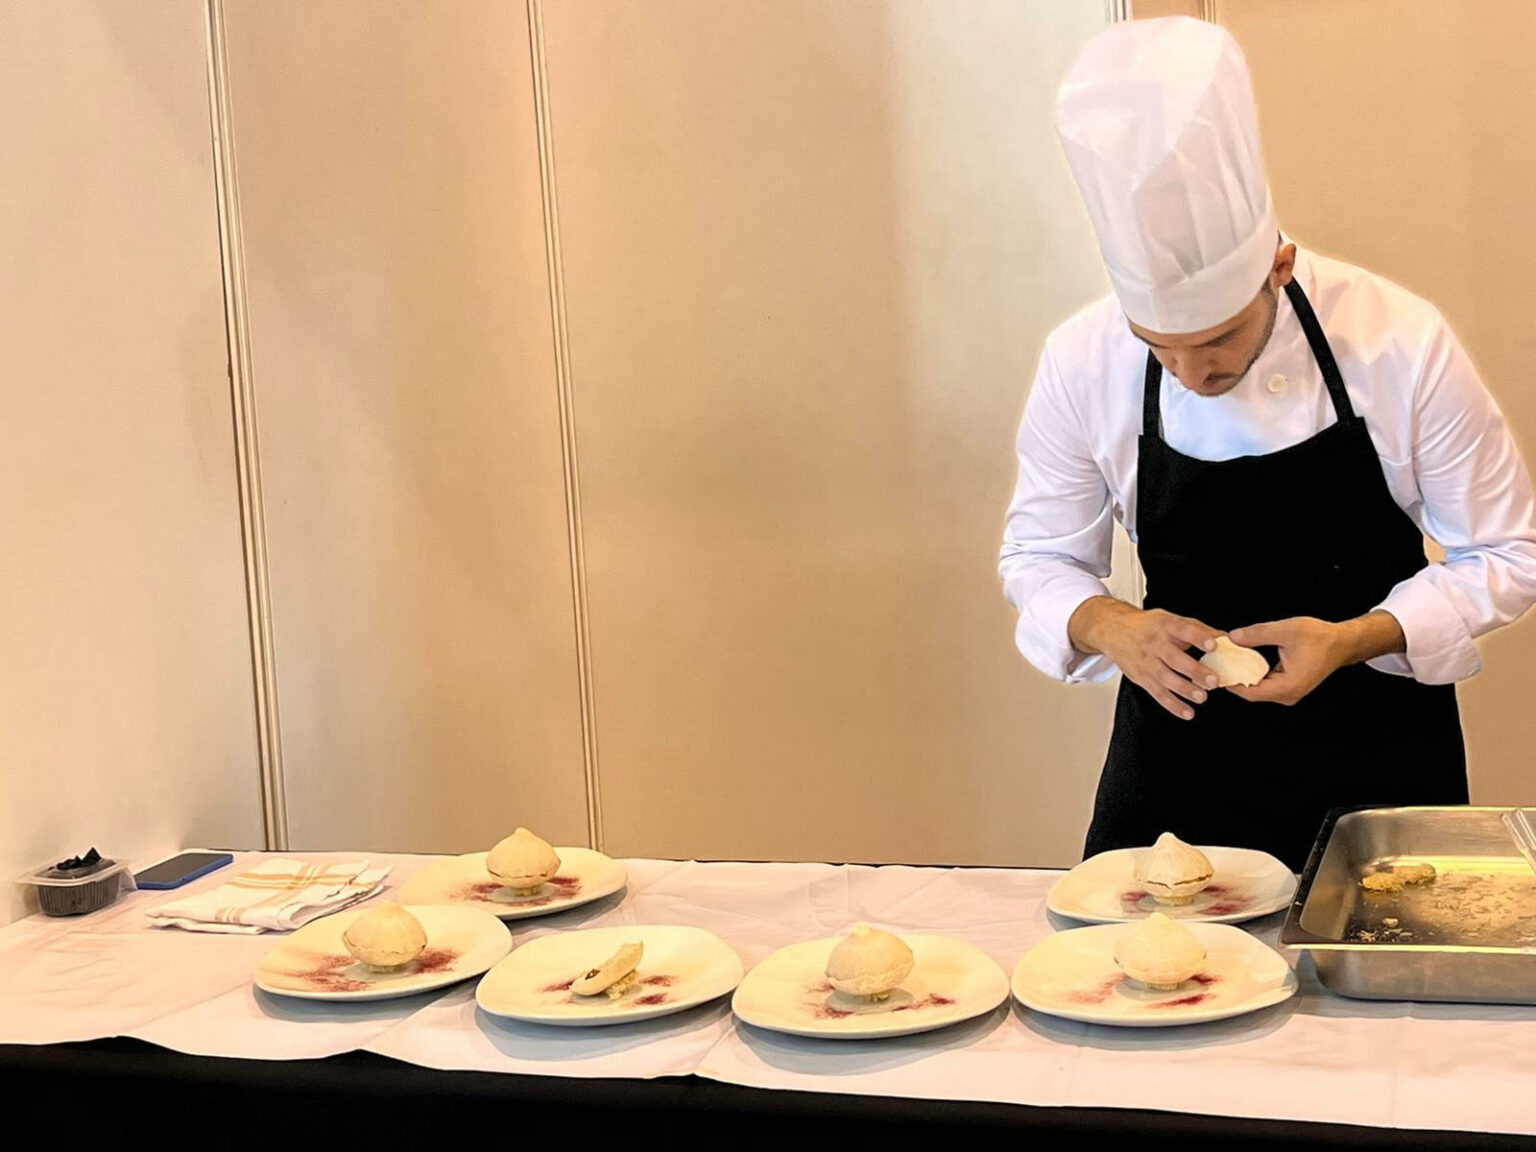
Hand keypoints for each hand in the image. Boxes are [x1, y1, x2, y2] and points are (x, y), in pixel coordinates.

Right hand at [1068, 597, 1221, 720]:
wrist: (1114, 631)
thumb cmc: (1148, 626)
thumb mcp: (1171, 620)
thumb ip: (1199, 630)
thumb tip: (1228, 638)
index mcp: (1165, 625)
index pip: (1183, 630)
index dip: (1198, 637)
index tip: (1214, 644)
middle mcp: (1155, 644)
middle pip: (1175, 658)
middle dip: (1194, 671)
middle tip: (1213, 681)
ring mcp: (1147, 662)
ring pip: (1166, 678)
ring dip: (1184, 690)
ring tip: (1202, 697)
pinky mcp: (1141, 678)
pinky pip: (1157, 693)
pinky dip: (1172, 705)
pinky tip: (1187, 712)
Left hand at [1225, 616, 1353, 705]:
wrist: (1341, 642)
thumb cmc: (1320, 637)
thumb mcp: (1286, 630)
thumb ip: (1257, 634)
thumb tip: (1232, 637)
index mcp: (1288, 686)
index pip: (1249, 691)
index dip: (1229, 681)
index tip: (1212, 670)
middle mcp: (1287, 694)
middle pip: (1250, 691)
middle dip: (1232, 676)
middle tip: (1214, 662)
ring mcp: (1287, 692)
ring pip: (1256, 687)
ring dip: (1241, 674)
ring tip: (1223, 659)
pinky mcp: (1287, 686)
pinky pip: (1264, 682)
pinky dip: (1252, 671)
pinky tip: (1240, 659)